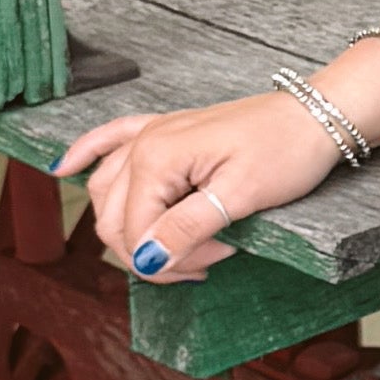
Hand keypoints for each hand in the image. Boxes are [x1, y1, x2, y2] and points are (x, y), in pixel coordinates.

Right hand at [57, 83, 344, 285]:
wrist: (315, 117)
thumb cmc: (286, 150)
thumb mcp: (241, 197)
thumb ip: (188, 229)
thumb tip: (147, 261)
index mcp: (157, 156)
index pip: (134, 231)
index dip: (168, 260)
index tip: (214, 260)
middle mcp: (143, 143)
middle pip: (112, 218)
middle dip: (152, 253)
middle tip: (201, 263)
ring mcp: (150, 134)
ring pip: (106, 192)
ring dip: (132, 229)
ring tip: (178, 247)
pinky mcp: (163, 131)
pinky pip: (110, 140)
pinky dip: (86, 154)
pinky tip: (64, 168)